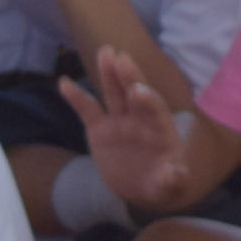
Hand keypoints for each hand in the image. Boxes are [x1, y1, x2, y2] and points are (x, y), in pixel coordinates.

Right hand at [64, 46, 202, 215]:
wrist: (141, 187)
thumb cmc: (162, 183)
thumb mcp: (169, 187)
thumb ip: (173, 179)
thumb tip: (177, 173)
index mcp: (161, 128)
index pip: (156, 109)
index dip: (148, 99)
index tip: (138, 91)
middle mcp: (140, 119)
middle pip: (134, 93)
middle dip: (129, 76)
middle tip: (122, 57)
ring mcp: (119, 121)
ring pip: (113, 93)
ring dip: (108, 73)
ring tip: (105, 52)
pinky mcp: (99, 129)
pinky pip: (87, 109)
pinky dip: (76, 97)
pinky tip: (64, 82)